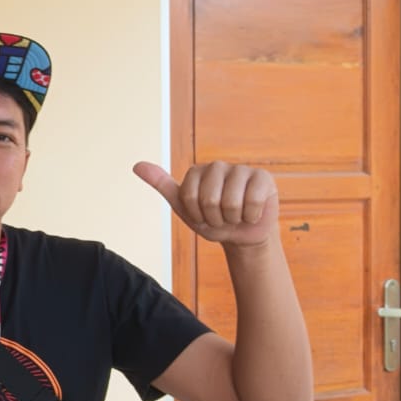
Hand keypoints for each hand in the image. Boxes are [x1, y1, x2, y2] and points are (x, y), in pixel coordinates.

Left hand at [133, 160, 278, 246]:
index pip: (189, 196)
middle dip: (215, 218)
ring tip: (235, 215)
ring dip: (233, 218)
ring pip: (231, 202)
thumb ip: (162, 185)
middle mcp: (219, 166)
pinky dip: (250, 216)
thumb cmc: (212, 220)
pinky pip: (252, 202)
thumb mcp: (183, 206)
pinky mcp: (263, 178)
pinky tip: (251, 213)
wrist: (241, 235)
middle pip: (210, 199)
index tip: (202, 215)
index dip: (196, 214)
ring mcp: (242, 170)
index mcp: (198, 171)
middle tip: (220, 217)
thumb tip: (136, 165)